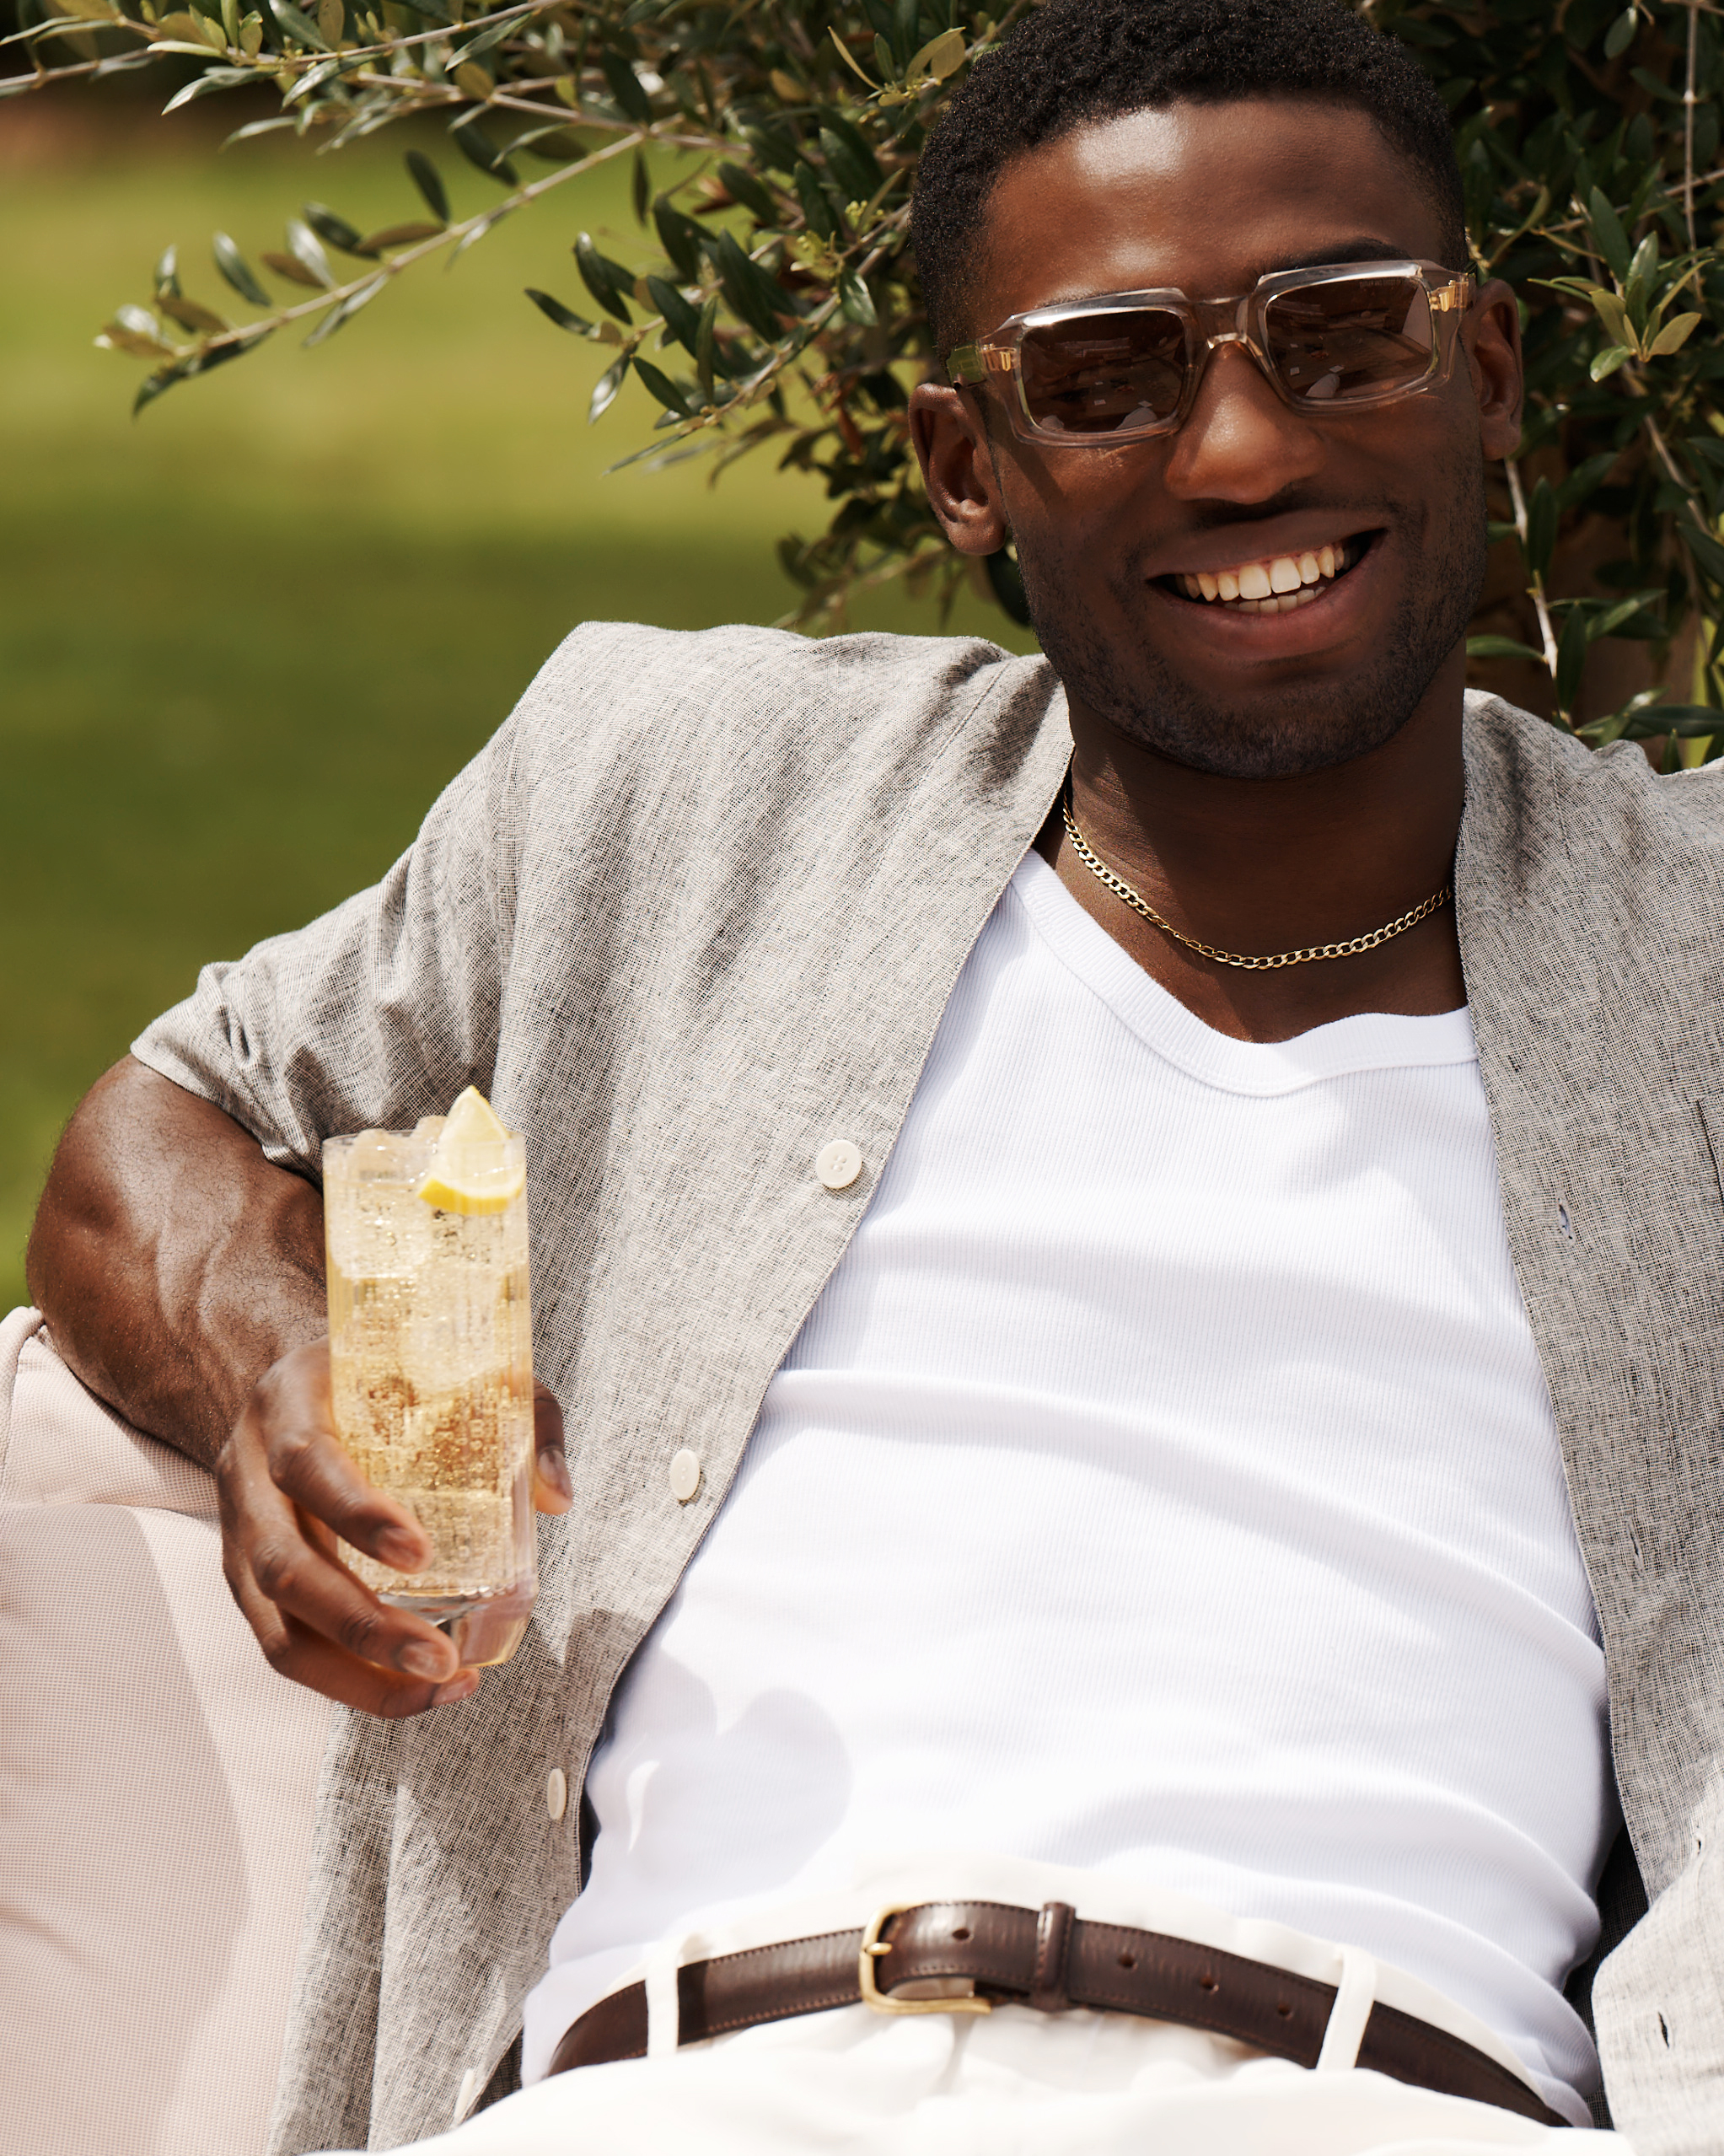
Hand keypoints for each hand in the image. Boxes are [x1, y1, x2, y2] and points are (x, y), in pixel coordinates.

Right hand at [214, 1338, 571, 1716]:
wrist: (297, 1389)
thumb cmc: (385, 1377)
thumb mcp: (452, 1367)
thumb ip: (516, 1416)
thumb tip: (557, 1495)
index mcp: (289, 1403)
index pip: (307, 1462)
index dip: (355, 1514)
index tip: (419, 1553)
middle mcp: (248, 1474)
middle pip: (283, 1566)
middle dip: (361, 1625)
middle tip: (439, 1658)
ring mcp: (240, 1537)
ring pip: (275, 1627)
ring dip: (353, 1675)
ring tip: (435, 1687)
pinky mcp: (248, 1584)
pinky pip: (284, 1648)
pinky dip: (345, 1682)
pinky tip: (408, 1692)